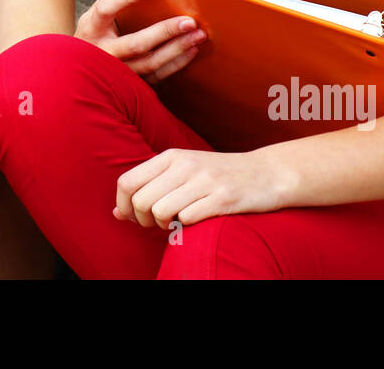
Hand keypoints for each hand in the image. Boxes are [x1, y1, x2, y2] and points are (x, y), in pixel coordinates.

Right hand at [74, 0, 205, 83]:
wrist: (82, 70)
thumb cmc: (98, 32)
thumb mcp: (99, 14)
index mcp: (92, 28)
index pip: (104, 10)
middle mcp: (103, 52)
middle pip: (136, 43)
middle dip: (165, 31)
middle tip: (189, 21)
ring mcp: (117, 71)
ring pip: (150, 63)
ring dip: (177, 48)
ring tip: (197, 34)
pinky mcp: (130, 84)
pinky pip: (157, 75)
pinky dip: (176, 63)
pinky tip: (191, 50)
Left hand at [113, 148, 293, 228]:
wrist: (266, 173)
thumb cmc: (218, 176)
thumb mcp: (182, 172)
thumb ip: (150, 187)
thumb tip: (117, 212)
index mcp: (171, 156)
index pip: (127, 182)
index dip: (124, 206)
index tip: (134, 216)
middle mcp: (185, 165)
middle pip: (141, 201)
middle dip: (143, 221)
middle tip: (157, 223)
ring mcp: (204, 181)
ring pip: (160, 211)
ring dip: (164, 225)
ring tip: (177, 221)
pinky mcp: (223, 199)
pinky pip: (187, 219)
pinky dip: (187, 226)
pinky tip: (197, 220)